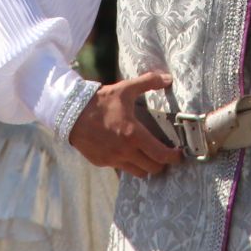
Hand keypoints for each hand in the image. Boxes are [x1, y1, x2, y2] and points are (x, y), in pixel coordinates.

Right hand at [68, 71, 182, 177]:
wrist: (71, 113)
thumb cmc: (100, 101)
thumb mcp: (125, 89)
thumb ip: (148, 82)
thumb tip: (168, 77)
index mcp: (133, 135)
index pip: (161, 155)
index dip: (174, 158)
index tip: (179, 154)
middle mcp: (124, 151)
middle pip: (152, 168)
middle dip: (161, 163)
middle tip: (163, 153)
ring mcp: (112, 159)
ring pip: (138, 173)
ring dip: (145, 166)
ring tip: (147, 155)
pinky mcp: (101, 162)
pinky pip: (121, 168)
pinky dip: (127, 163)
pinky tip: (126, 152)